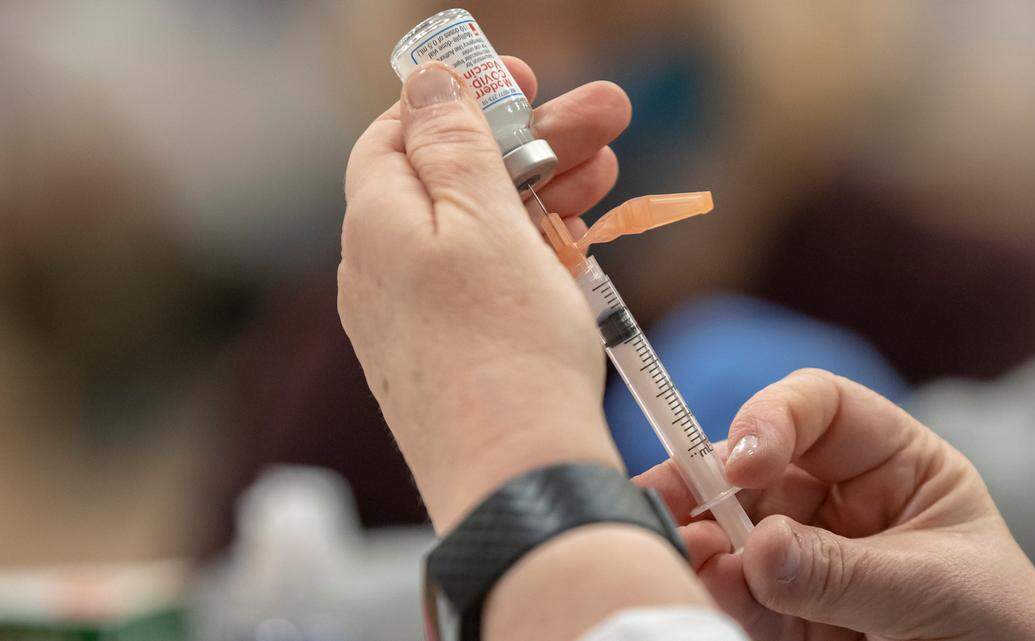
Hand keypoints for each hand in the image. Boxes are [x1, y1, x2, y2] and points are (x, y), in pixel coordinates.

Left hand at [338, 59, 630, 531]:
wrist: (521, 485)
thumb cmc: (507, 350)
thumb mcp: (483, 221)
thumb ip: (453, 143)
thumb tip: (425, 82)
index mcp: (375, 223)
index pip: (398, 131)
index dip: (460, 96)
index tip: (525, 81)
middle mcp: (380, 270)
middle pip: (454, 177)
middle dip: (532, 141)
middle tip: (608, 116)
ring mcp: (414, 319)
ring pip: (479, 231)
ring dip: (545, 194)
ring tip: (610, 173)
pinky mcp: (450, 358)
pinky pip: (487, 284)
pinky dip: (533, 254)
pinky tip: (578, 240)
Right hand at [636, 369, 1034, 640]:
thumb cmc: (998, 628)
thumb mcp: (929, 587)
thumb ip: (841, 570)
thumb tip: (756, 548)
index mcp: (892, 464)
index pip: (821, 409)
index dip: (774, 417)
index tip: (745, 462)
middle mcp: (838, 500)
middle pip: (755, 466)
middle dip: (708, 481)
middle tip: (660, 499)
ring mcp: (806, 554)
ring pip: (731, 528)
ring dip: (697, 537)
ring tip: (676, 554)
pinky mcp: (783, 609)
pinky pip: (734, 589)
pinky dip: (709, 588)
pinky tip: (695, 588)